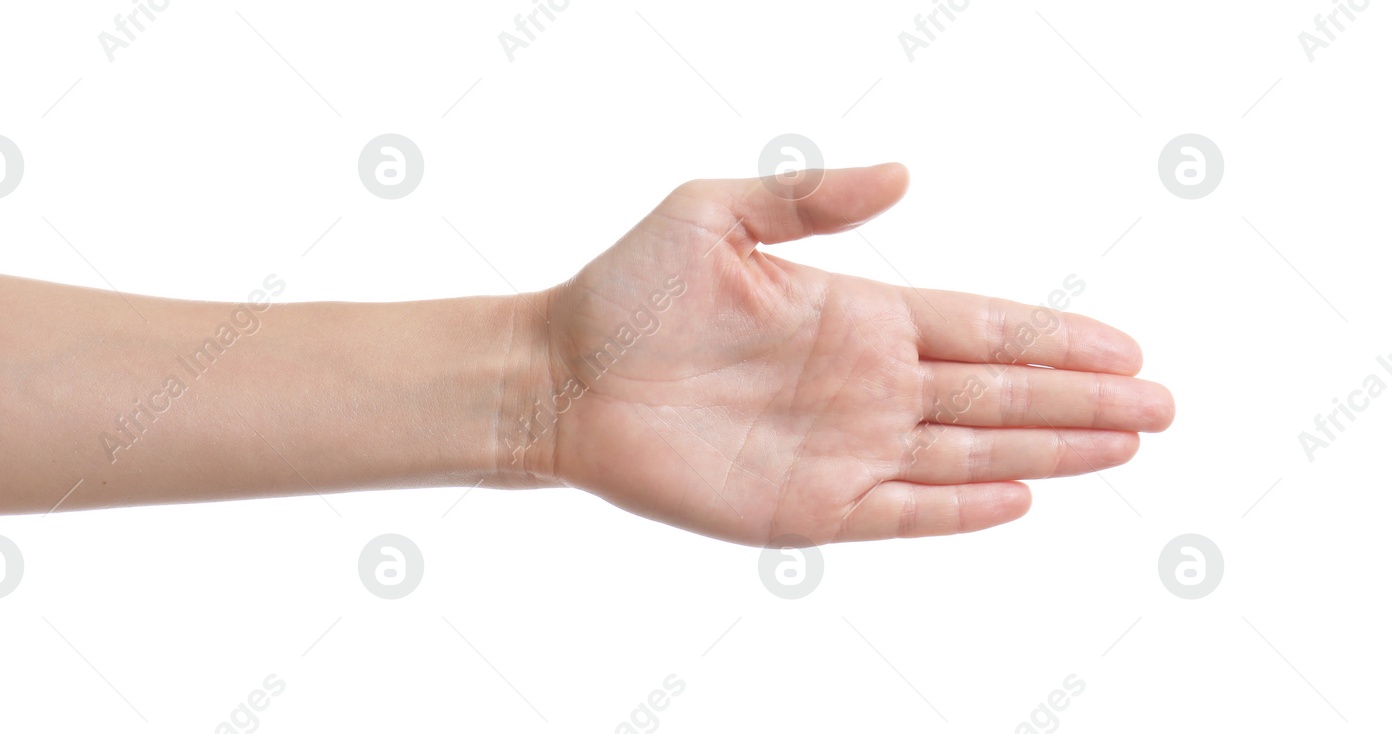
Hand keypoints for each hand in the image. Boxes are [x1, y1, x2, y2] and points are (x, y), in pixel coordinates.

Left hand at [528, 165, 1173, 545]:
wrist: (560, 377)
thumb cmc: (627, 293)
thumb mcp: (713, 215)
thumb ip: (809, 198)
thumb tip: (905, 173)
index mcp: (855, 314)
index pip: (980, 325)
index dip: (1053, 337)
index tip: (1122, 345)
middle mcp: (864, 384)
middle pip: (997, 392)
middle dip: (1079, 400)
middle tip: (1161, 404)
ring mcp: (841, 448)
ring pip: (968, 451)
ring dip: (1047, 451)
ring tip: (1124, 445)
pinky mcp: (805, 507)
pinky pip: (901, 511)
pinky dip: (959, 509)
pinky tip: (1021, 498)